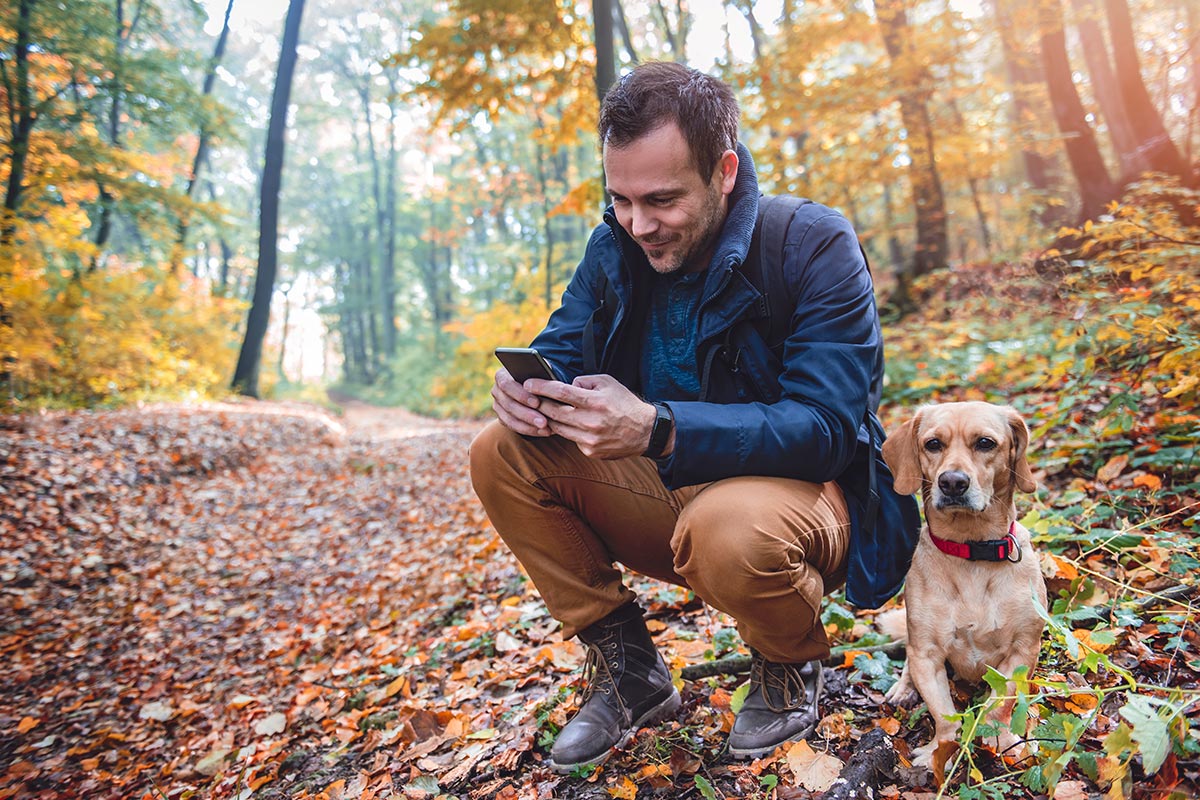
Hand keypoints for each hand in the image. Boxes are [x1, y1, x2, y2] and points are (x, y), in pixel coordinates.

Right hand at [490, 367, 565, 436]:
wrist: (538, 385)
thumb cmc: (540, 376)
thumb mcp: (541, 373)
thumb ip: (542, 378)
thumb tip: (550, 385)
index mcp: (503, 375)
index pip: (507, 385)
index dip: (521, 395)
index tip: (537, 403)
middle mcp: (497, 391)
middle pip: (509, 405)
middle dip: (527, 415)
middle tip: (543, 422)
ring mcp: (498, 406)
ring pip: (510, 419)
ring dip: (529, 426)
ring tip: (545, 429)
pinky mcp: (503, 418)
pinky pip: (514, 427)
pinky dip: (529, 430)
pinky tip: (543, 431)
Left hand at [526, 374, 660, 458]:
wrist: (645, 432)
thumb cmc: (624, 403)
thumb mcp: (608, 383)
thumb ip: (584, 381)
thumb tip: (567, 386)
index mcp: (595, 402)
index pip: (560, 392)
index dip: (541, 387)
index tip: (527, 383)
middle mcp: (590, 422)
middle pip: (553, 412)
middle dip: (538, 404)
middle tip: (528, 398)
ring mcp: (589, 440)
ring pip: (558, 428)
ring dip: (548, 419)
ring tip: (542, 410)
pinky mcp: (590, 452)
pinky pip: (570, 440)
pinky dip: (567, 431)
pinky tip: (567, 425)